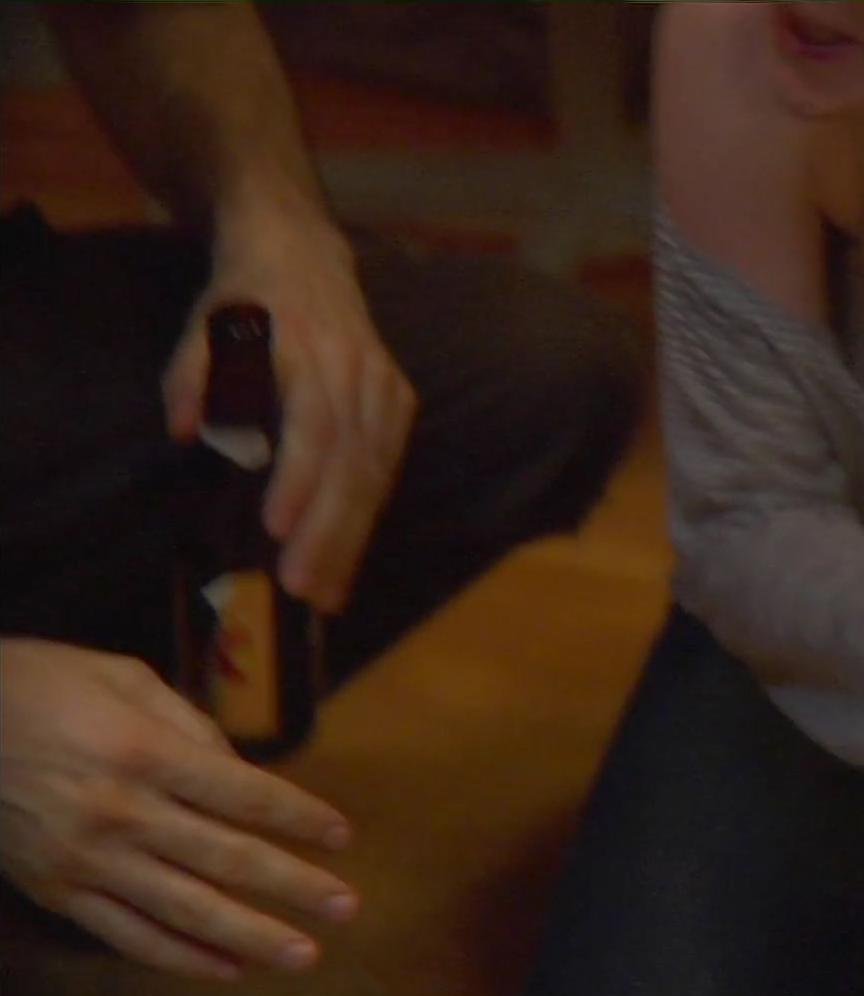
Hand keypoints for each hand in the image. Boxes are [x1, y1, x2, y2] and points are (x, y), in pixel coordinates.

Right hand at [0, 639, 358, 979]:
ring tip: (304, 955)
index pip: (245, 795)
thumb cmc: (40, 686)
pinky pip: (128, 936)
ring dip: (252, 936)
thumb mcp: (122, 678)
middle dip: (296, 886)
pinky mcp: (58, 892)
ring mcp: (88, 860)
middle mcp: (122, 814)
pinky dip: (180, 958)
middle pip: (228, 859)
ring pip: (186, 910)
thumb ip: (190, 724)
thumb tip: (241, 769)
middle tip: (348, 908)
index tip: (342, 836)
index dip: (300, 817)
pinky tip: (228, 969)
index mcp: (145, 754)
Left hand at [164, 207, 415, 612]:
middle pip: (352, 460)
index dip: (300, 479)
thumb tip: (183, 433)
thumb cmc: (243, 297)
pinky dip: (369, 515)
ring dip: (352, 537)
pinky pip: (389, 466)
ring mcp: (383, 385)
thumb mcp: (201, 323)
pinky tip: (348, 558)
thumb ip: (190, 376)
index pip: (313, 423)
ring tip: (327, 592)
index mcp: (306, 348)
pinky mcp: (398, 399)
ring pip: (376, 471)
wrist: (300, 252)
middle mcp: (355, 369)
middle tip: (305, 588)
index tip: (276, 528)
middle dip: (330, 530)